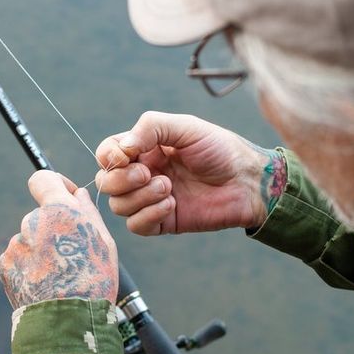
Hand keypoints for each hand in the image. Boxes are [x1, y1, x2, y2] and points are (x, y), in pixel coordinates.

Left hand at [0, 171, 118, 308]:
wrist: (66, 324)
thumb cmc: (93, 282)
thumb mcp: (103, 243)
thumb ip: (87, 213)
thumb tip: (78, 195)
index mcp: (57, 210)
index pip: (43, 178)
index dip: (55, 185)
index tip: (65, 199)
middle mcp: (31, 221)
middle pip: (41, 215)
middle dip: (54, 228)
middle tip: (72, 256)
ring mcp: (15, 244)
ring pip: (30, 239)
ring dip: (42, 251)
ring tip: (59, 277)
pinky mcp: (4, 265)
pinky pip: (19, 259)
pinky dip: (29, 268)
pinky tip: (44, 285)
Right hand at [94, 111, 285, 235]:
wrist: (247, 181)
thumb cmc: (220, 149)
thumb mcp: (186, 127)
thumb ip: (150, 128)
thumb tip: (121, 149)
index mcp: (145, 148)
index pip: (107, 154)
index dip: (109, 156)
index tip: (127, 156)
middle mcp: (144, 174)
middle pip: (107, 182)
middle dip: (121, 179)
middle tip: (148, 173)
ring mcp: (151, 199)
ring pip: (118, 206)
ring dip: (139, 197)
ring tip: (168, 187)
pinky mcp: (163, 222)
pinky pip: (136, 226)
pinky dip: (148, 215)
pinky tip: (172, 204)